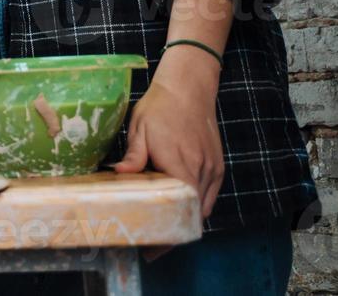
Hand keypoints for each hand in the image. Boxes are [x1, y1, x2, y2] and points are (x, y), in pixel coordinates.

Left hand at [112, 49, 223, 254]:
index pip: (178, 209)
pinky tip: (178, 209)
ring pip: (202, 208)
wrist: (189, 88)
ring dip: (185, 220)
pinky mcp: (217, 165)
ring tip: (164, 231)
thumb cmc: (160, 107)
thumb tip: (120, 176)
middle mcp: (201, 170)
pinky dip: (195, 206)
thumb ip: (133, 156)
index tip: (152, 249)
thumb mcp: (139, 129)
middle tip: (153, 246)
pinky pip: (208, 195)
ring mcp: (212, 169)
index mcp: (181, 164)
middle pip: (192, 215)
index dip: (167, 233)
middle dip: (174, 233)